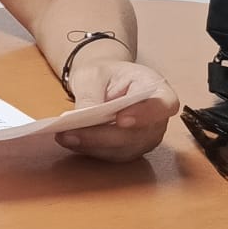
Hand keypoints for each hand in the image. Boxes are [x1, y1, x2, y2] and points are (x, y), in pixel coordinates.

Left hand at [57, 59, 178, 161]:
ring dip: (93, 146)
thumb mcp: (94, 74)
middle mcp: (158, 118)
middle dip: (103, 136)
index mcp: (158, 90)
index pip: (163, 105)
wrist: (104, 82)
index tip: (121, 120)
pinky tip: (70, 141)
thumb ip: (91, 94)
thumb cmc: (104, 74)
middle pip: (138, 134)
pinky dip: (90, 149)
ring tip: (64, 137)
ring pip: (124, 148)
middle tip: (72, 133)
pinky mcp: (131, 148)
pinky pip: (112, 154)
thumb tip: (84, 116)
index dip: (146, 115)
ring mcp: (146, 137)